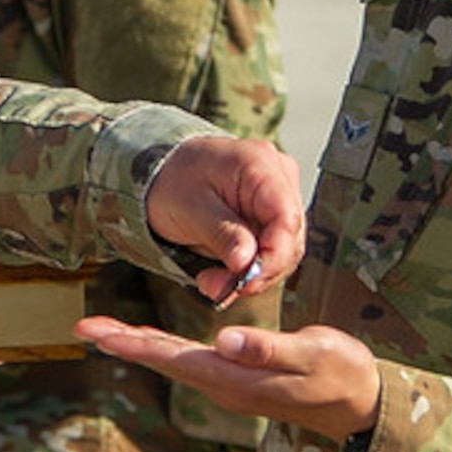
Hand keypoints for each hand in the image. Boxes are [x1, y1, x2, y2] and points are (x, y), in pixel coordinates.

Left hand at [74, 315, 377, 443]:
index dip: (135, 343)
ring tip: (105, 330)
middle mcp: (225, 384)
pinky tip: (152, 339)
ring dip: (139, 343)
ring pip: (174, 360)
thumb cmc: (341, 374)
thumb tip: (223, 338)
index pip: (174, 358)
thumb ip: (267, 348)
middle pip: (164, 360)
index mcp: (235, 378)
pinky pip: (190, 360)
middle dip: (123, 341)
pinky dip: (164, 346)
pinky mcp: (238, 376)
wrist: (361, 403)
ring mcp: (230, 383)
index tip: (99, 333)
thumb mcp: (311, 355)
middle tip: (83, 327)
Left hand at [143, 136, 304, 302]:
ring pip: (284, 250)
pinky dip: (249, 268)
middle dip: (257, 271)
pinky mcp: (271, 215)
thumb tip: (246, 263)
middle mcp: (278, 176)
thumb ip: (222, 234)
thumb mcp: (190, 208)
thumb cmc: (173, 182)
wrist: (162, 174)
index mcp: (259, 164)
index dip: (274, 256)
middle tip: (217, 287)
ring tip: (211, 282)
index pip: (285, 217)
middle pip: (289, 238)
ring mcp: (278, 195)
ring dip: (251, 274)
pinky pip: (272, 250)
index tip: (248, 282)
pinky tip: (222, 274)